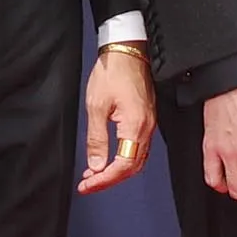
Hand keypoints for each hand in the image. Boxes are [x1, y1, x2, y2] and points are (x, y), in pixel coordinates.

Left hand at [79, 46, 157, 193]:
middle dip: (109, 180)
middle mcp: (146, 128)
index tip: (87, 185)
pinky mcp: (146, 119)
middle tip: (88, 185)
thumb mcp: (96, 106)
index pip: (123, 166)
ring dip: (116, 171)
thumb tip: (96, 165)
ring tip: (94, 175)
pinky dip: (123, 159)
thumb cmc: (113, 72)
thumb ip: (97, 139)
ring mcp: (148, 124)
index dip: (105, 179)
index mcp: (135, 126)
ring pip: (136, 159)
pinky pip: (138, 148)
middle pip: (132, 167)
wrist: (128, 51)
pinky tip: (109, 159)